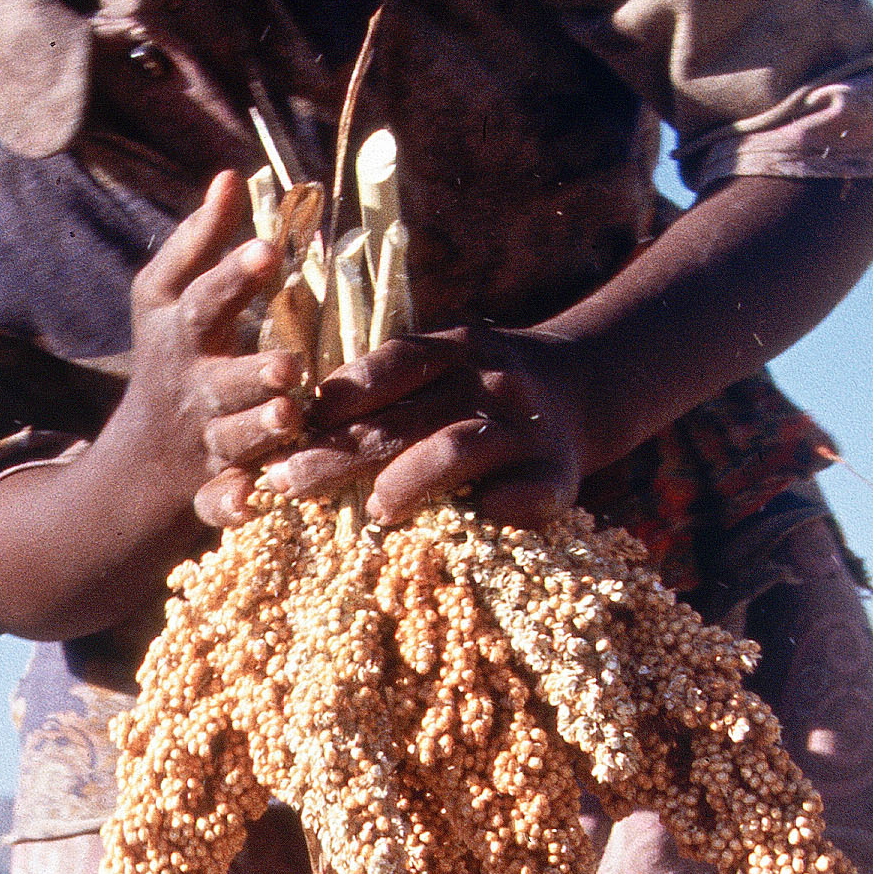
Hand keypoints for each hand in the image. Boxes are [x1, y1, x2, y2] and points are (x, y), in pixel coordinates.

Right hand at [115, 171, 301, 502]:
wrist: (141, 461)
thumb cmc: (171, 356)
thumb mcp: (168, 297)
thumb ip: (201, 241)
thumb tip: (232, 176)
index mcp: (181, 332)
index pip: (203, 299)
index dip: (231, 275)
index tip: (268, 249)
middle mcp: (192, 385)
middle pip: (220, 377)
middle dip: (252, 368)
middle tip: (289, 363)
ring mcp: (203, 440)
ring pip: (231, 438)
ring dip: (255, 429)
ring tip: (287, 415)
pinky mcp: (211, 489)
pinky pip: (219, 503)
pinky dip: (230, 505)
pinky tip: (247, 501)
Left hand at [204, 324, 597, 529]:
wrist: (585, 389)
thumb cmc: (479, 391)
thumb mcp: (443, 367)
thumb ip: (388, 393)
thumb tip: (295, 435)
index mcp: (457, 347)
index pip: (391, 364)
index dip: (338, 396)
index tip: (287, 429)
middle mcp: (491, 380)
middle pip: (406, 416)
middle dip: (340, 453)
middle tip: (288, 483)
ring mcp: (527, 428)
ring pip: (456, 450)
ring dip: (405, 481)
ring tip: (373, 511)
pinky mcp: (559, 476)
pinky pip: (520, 498)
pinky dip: (486, 511)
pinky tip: (452, 526)